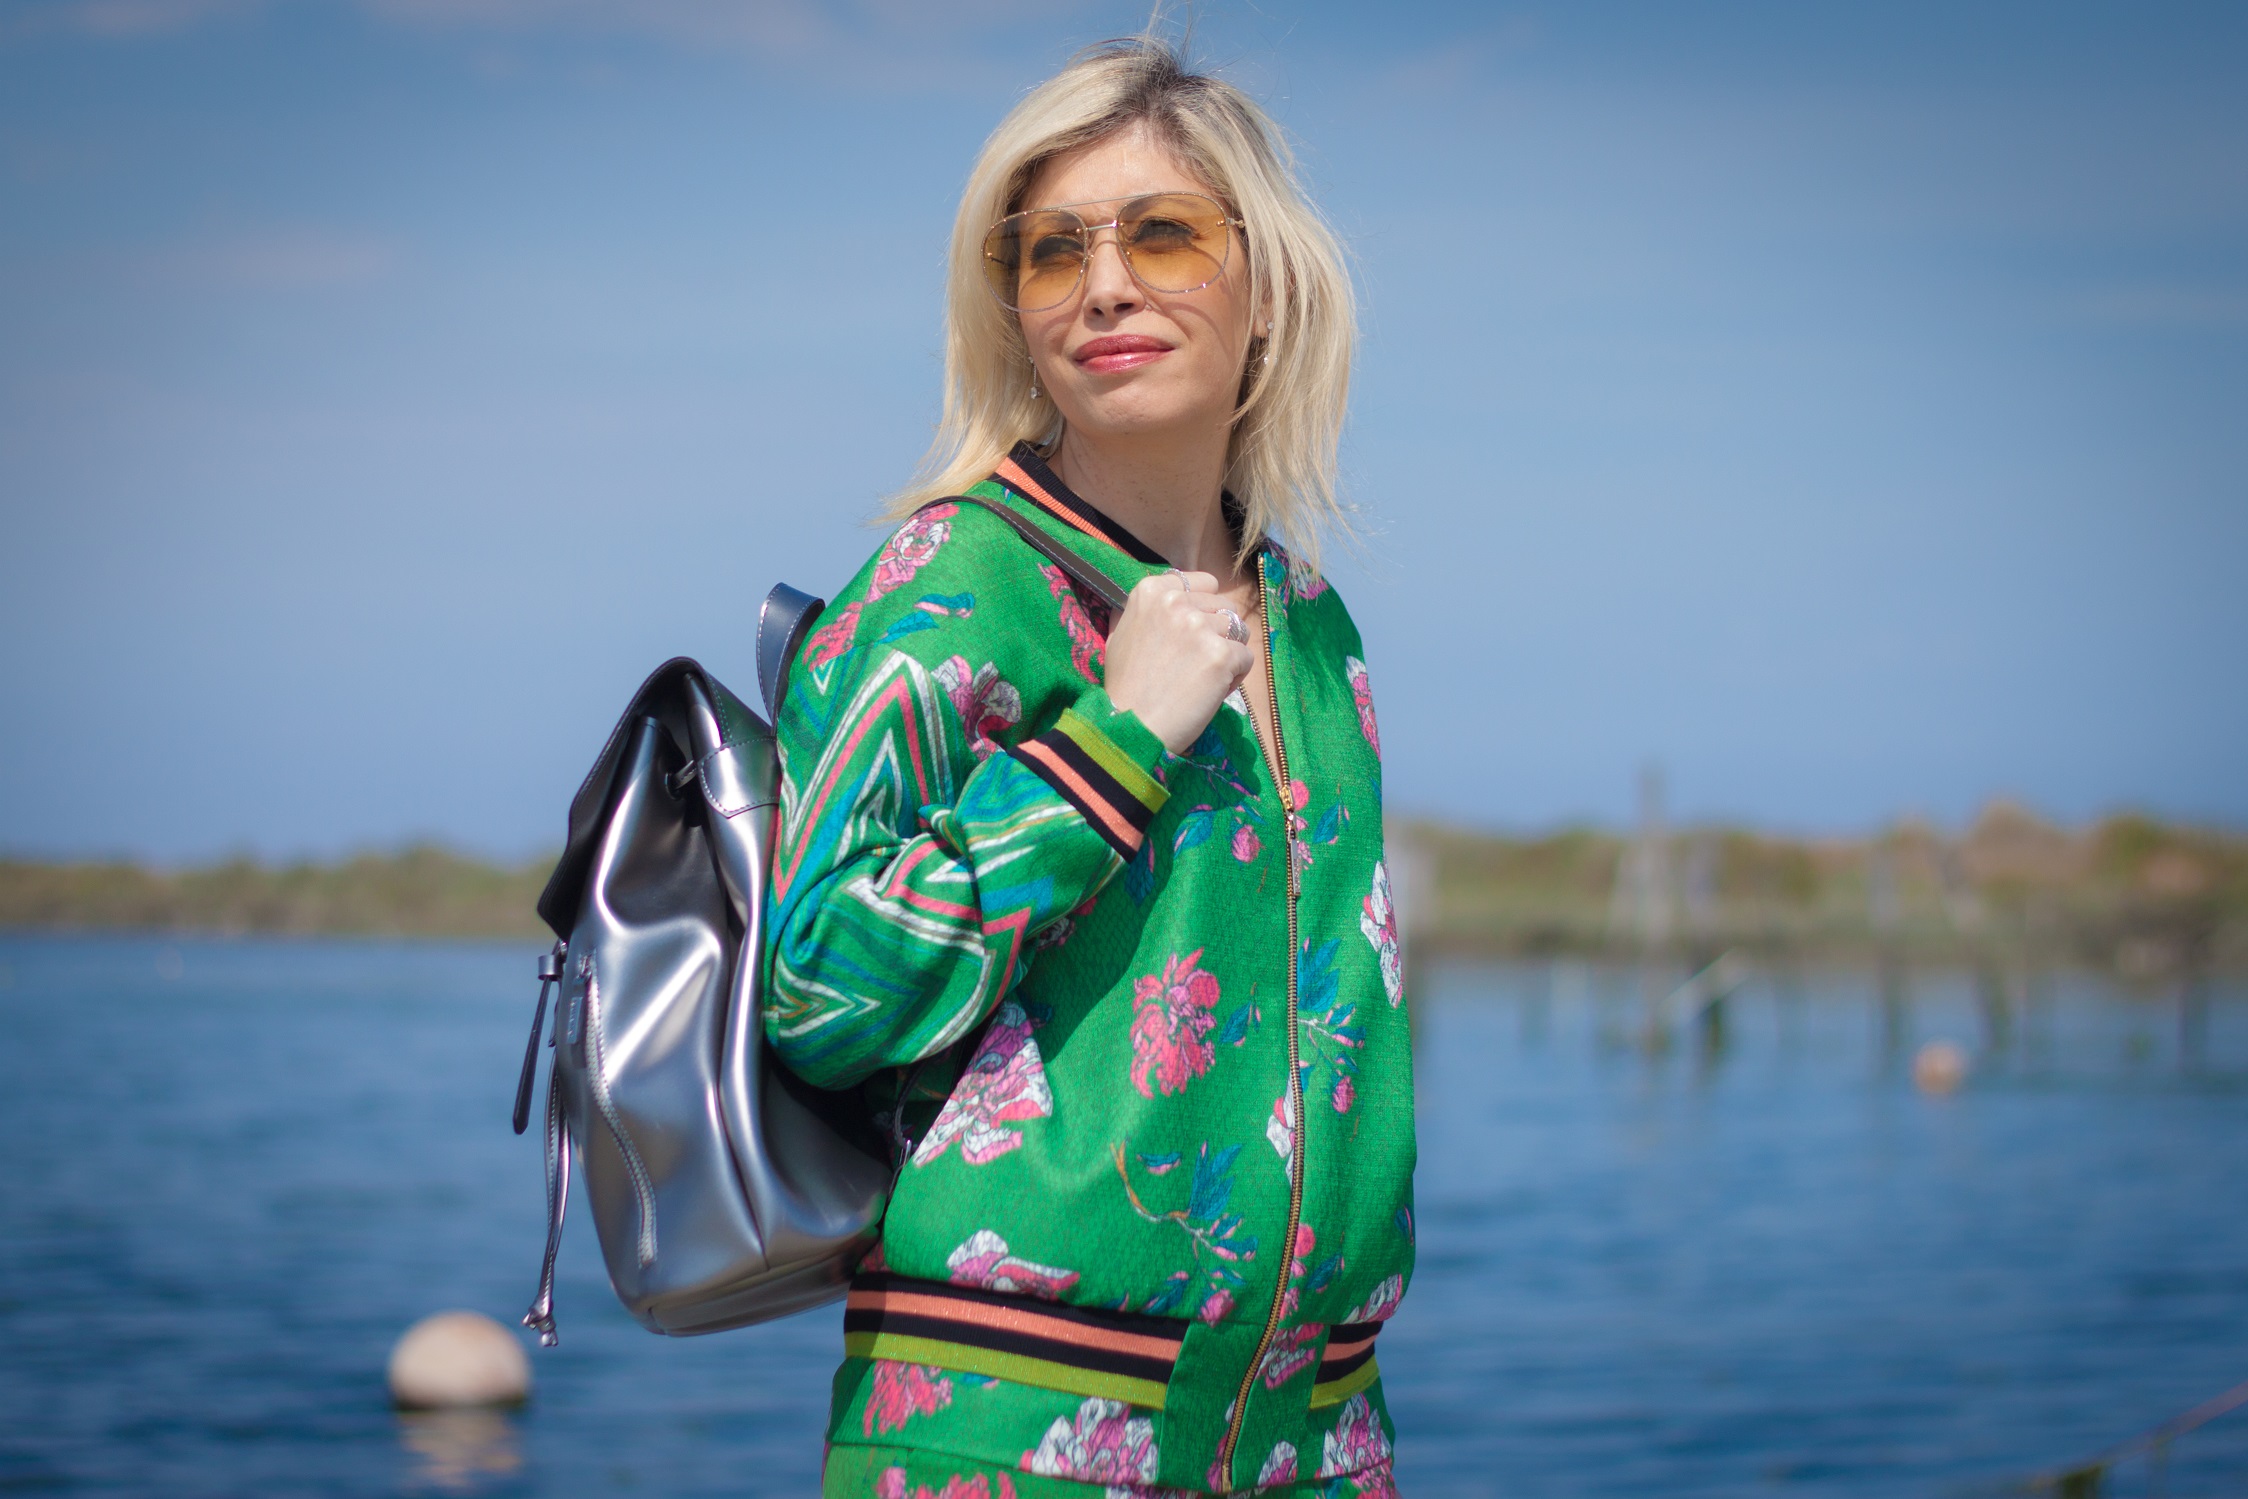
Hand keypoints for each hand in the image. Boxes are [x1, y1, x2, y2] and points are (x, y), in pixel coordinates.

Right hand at [1103, 571, 1254, 753]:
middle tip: (1194, 663)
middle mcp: (1175, 602)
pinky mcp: (1220, 654)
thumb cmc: (1125, 687)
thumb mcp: (1120, 635)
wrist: (1132, 726)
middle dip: (1217, 632)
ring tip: (1203, 678)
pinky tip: (1210, 692)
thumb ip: (1145, 611)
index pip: (1203, 582)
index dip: (1203, 608)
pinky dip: (1234, 677)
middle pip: (1224, 606)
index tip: (1191, 633)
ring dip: (1228, 654)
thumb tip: (1165, 595)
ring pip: (1239, 631)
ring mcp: (1199, 627)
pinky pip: (1246, 658)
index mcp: (1151, 591)